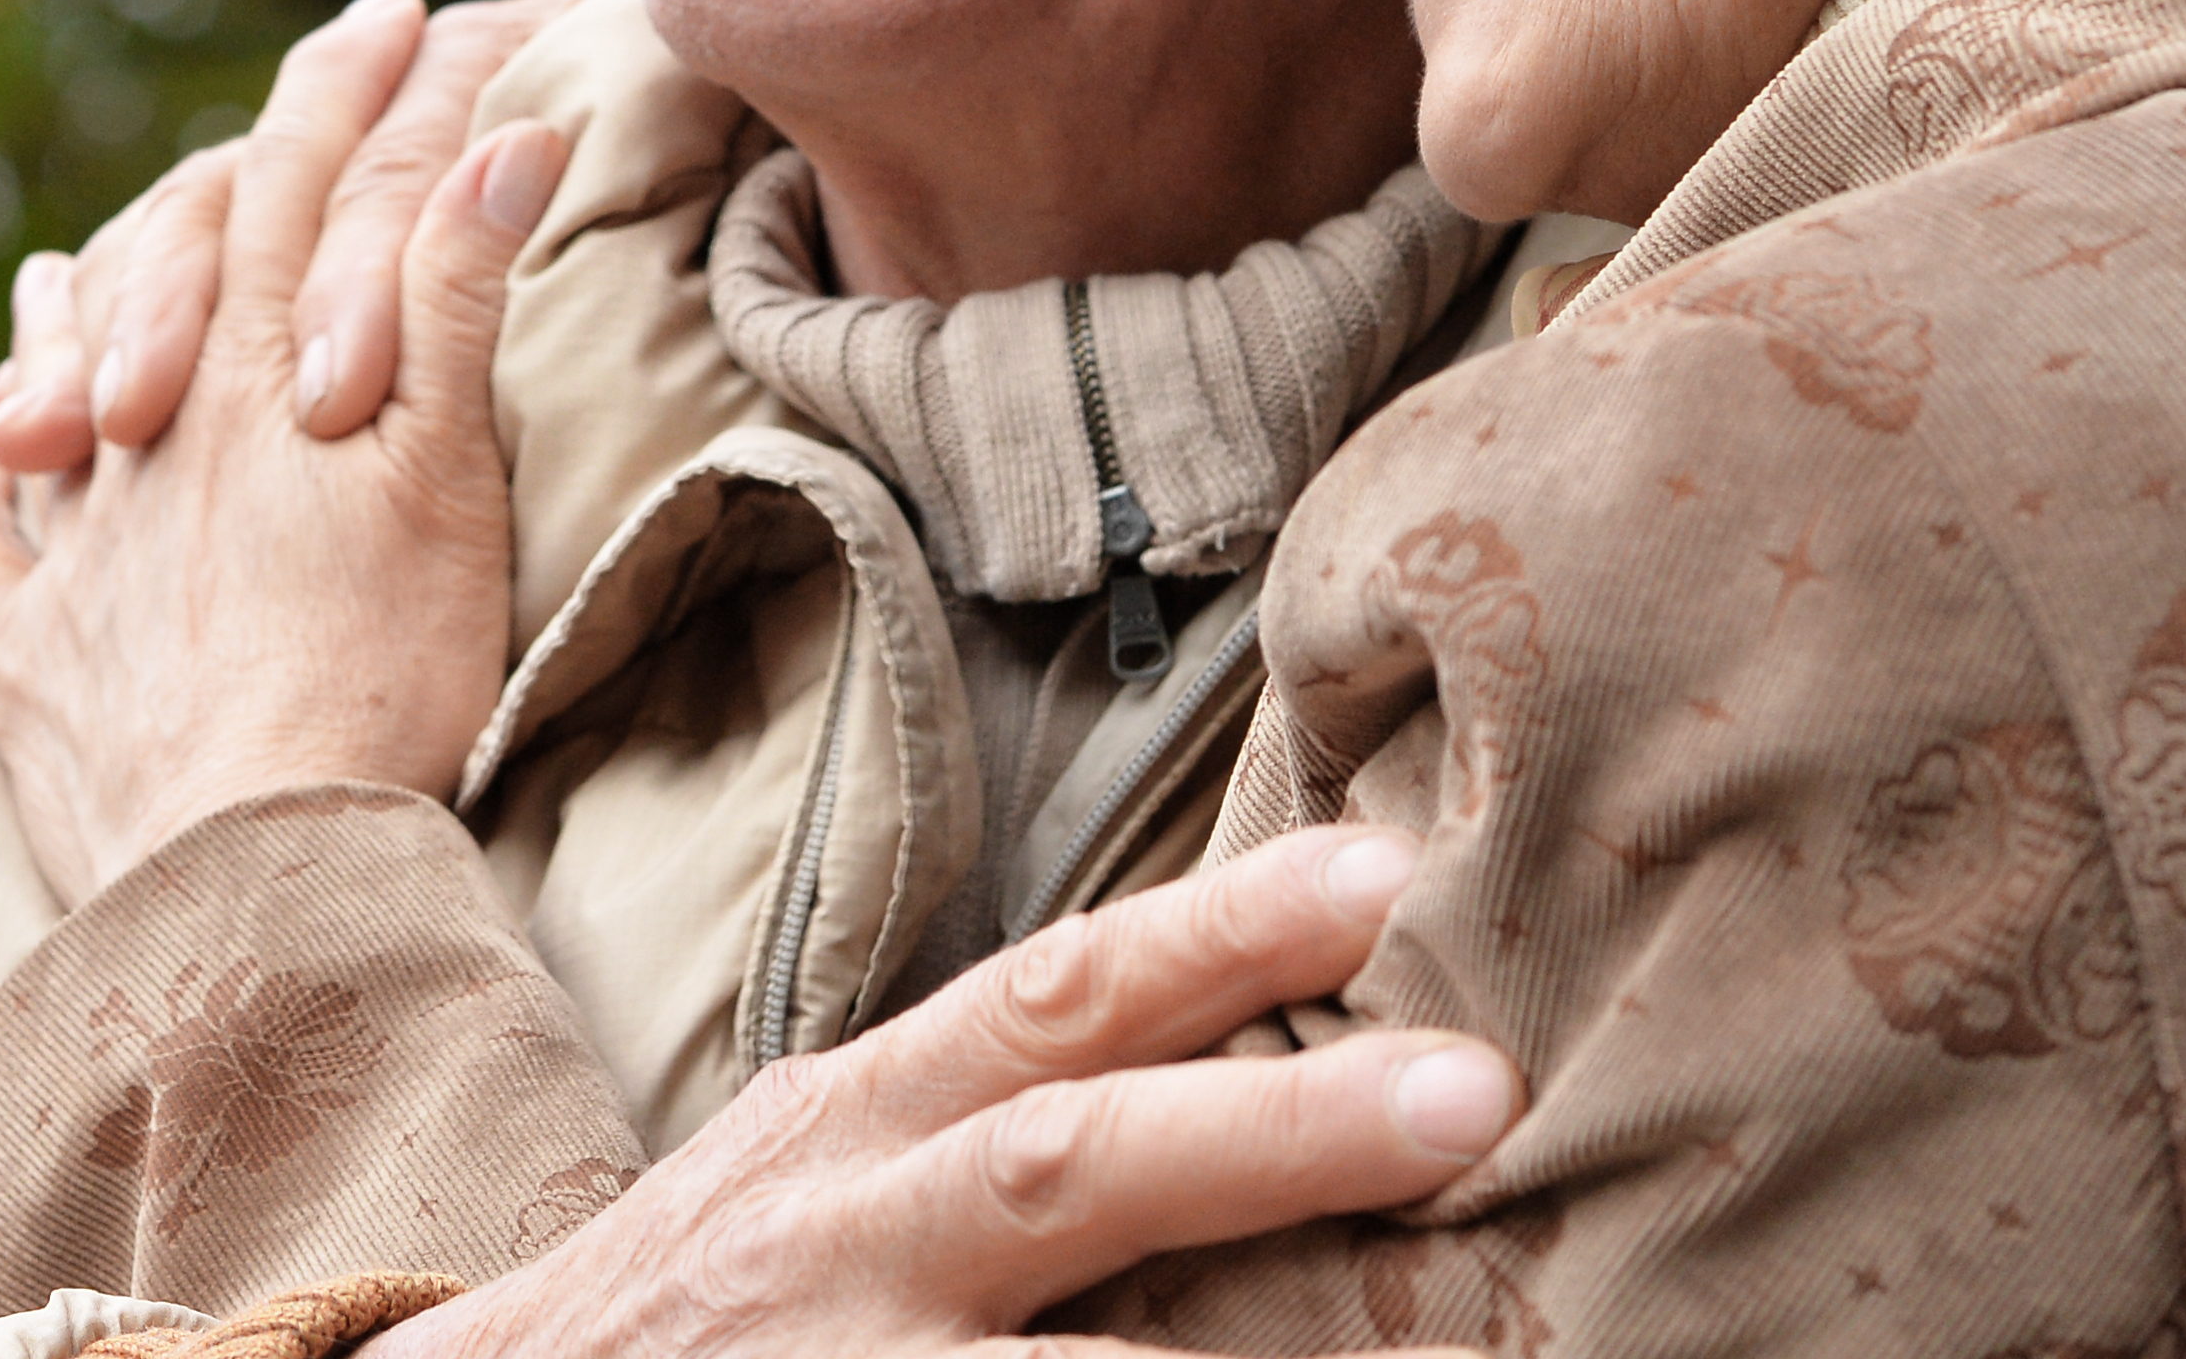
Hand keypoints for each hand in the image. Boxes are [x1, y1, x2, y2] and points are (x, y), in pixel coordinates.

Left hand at [0, 3, 563, 905]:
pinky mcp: (29, 665)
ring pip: (60, 380)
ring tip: (58, 269)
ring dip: (75, 311)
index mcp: (264, 374)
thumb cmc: (382, 678)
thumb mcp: (448, 473)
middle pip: (187, 258)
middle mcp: (153, 434)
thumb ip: (457, 295)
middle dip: (241, 168)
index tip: (392, 6)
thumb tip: (506, 130)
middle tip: (278, 120)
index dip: (353, 81)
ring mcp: (76, 546)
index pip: (304, 179)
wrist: (262, 873)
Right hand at [377, 827, 1518, 1358]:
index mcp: (852, 1128)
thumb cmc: (707, 1308)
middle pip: (1069, 1160)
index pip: (1049, 999)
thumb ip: (991, 1119)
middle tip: (1478, 1093)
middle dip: (1274, 1126)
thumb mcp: (820, 1173)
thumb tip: (1250, 1052)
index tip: (1387, 877)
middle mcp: (844, 1241)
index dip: (1216, 935)